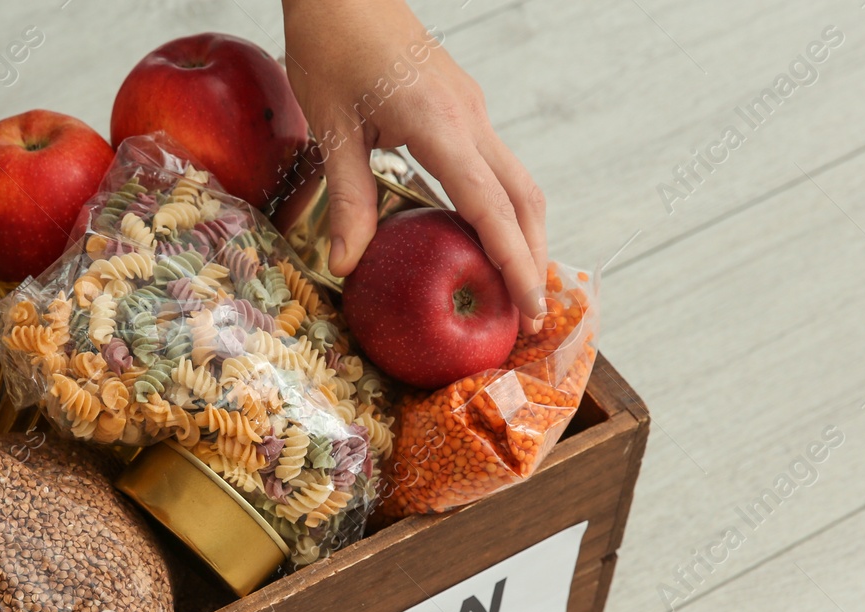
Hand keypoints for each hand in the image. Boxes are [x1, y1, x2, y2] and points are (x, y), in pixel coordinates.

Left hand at [281, 0, 546, 330]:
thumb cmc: (333, 44)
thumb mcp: (332, 127)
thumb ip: (349, 198)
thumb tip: (348, 266)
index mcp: (439, 124)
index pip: (491, 206)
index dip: (514, 261)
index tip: (530, 306)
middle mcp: (469, 118)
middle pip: (524, 199)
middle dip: (532, 258)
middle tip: (529, 314)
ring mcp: (472, 111)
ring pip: (517, 181)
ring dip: (523, 235)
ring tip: (514, 285)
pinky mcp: (463, 108)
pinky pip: (496, 166)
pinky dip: (502, 208)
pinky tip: (483, 237)